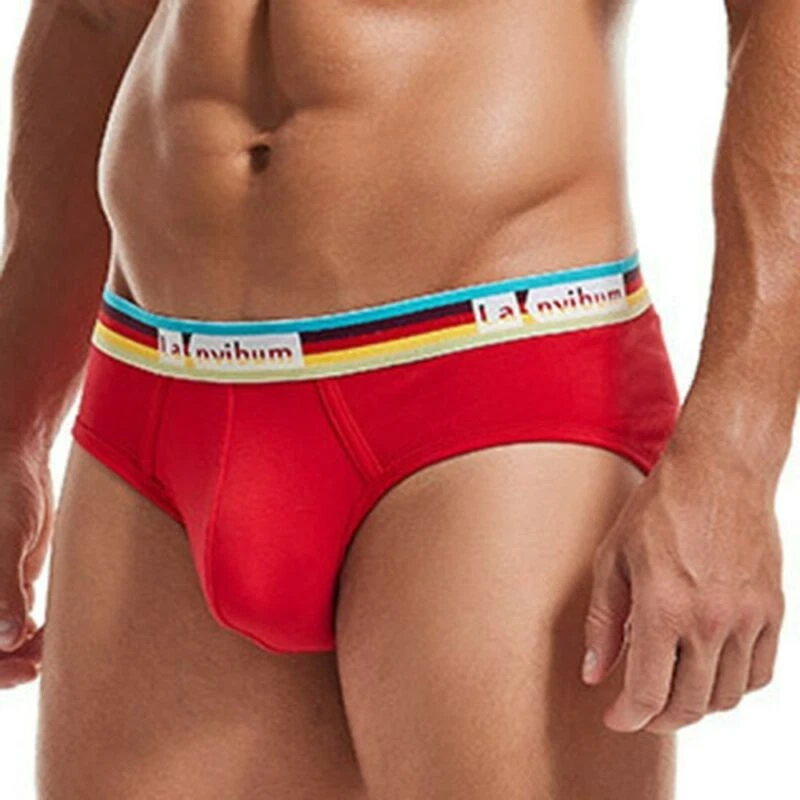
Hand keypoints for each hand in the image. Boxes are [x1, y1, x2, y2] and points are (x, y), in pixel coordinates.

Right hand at [0, 437, 52, 687]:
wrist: (18, 461)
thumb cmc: (4, 491)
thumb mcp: (6, 536)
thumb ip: (2, 587)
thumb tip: (6, 639)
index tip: (25, 670)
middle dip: (8, 664)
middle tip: (42, 663)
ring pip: (1, 644)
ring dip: (23, 653)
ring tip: (51, 642)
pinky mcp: (5, 591)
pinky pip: (14, 628)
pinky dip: (31, 637)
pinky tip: (47, 627)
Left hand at [581, 439, 784, 733]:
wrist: (718, 471)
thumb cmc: (657, 510)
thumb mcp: (612, 559)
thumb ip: (603, 622)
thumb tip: (593, 674)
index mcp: (663, 607)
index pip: (647, 694)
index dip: (627, 717)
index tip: (615, 719)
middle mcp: (710, 621)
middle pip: (687, 705)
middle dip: (656, 718)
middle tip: (639, 709)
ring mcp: (747, 618)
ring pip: (724, 696)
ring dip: (693, 705)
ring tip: (669, 688)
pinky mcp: (772, 611)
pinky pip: (758, 674)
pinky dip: (732, 686)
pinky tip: (708, 670)